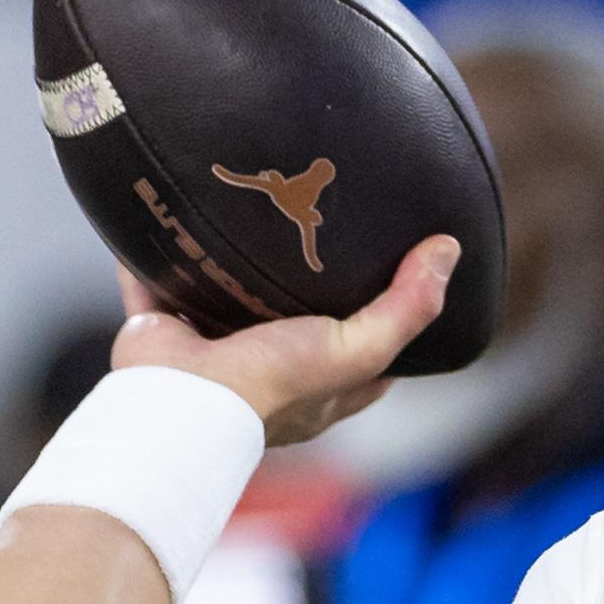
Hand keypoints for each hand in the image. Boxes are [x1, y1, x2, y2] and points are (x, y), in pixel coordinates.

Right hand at [110, 239, 460, 447]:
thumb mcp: (355, 351)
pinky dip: (156, 254)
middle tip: (313, 219)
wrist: (178, 399)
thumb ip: (404, 309)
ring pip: (225, 294)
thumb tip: (447, 251)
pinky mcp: (163, 326)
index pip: (365, 348)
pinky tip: (167, 208)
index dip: (383, 312)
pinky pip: (157, 281)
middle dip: (301, 278)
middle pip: (293, 316)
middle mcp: (266, 368)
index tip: (394, 266)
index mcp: (317, 385)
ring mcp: (212, 348)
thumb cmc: (272, 386)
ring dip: (230, 261)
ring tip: (247, 204)